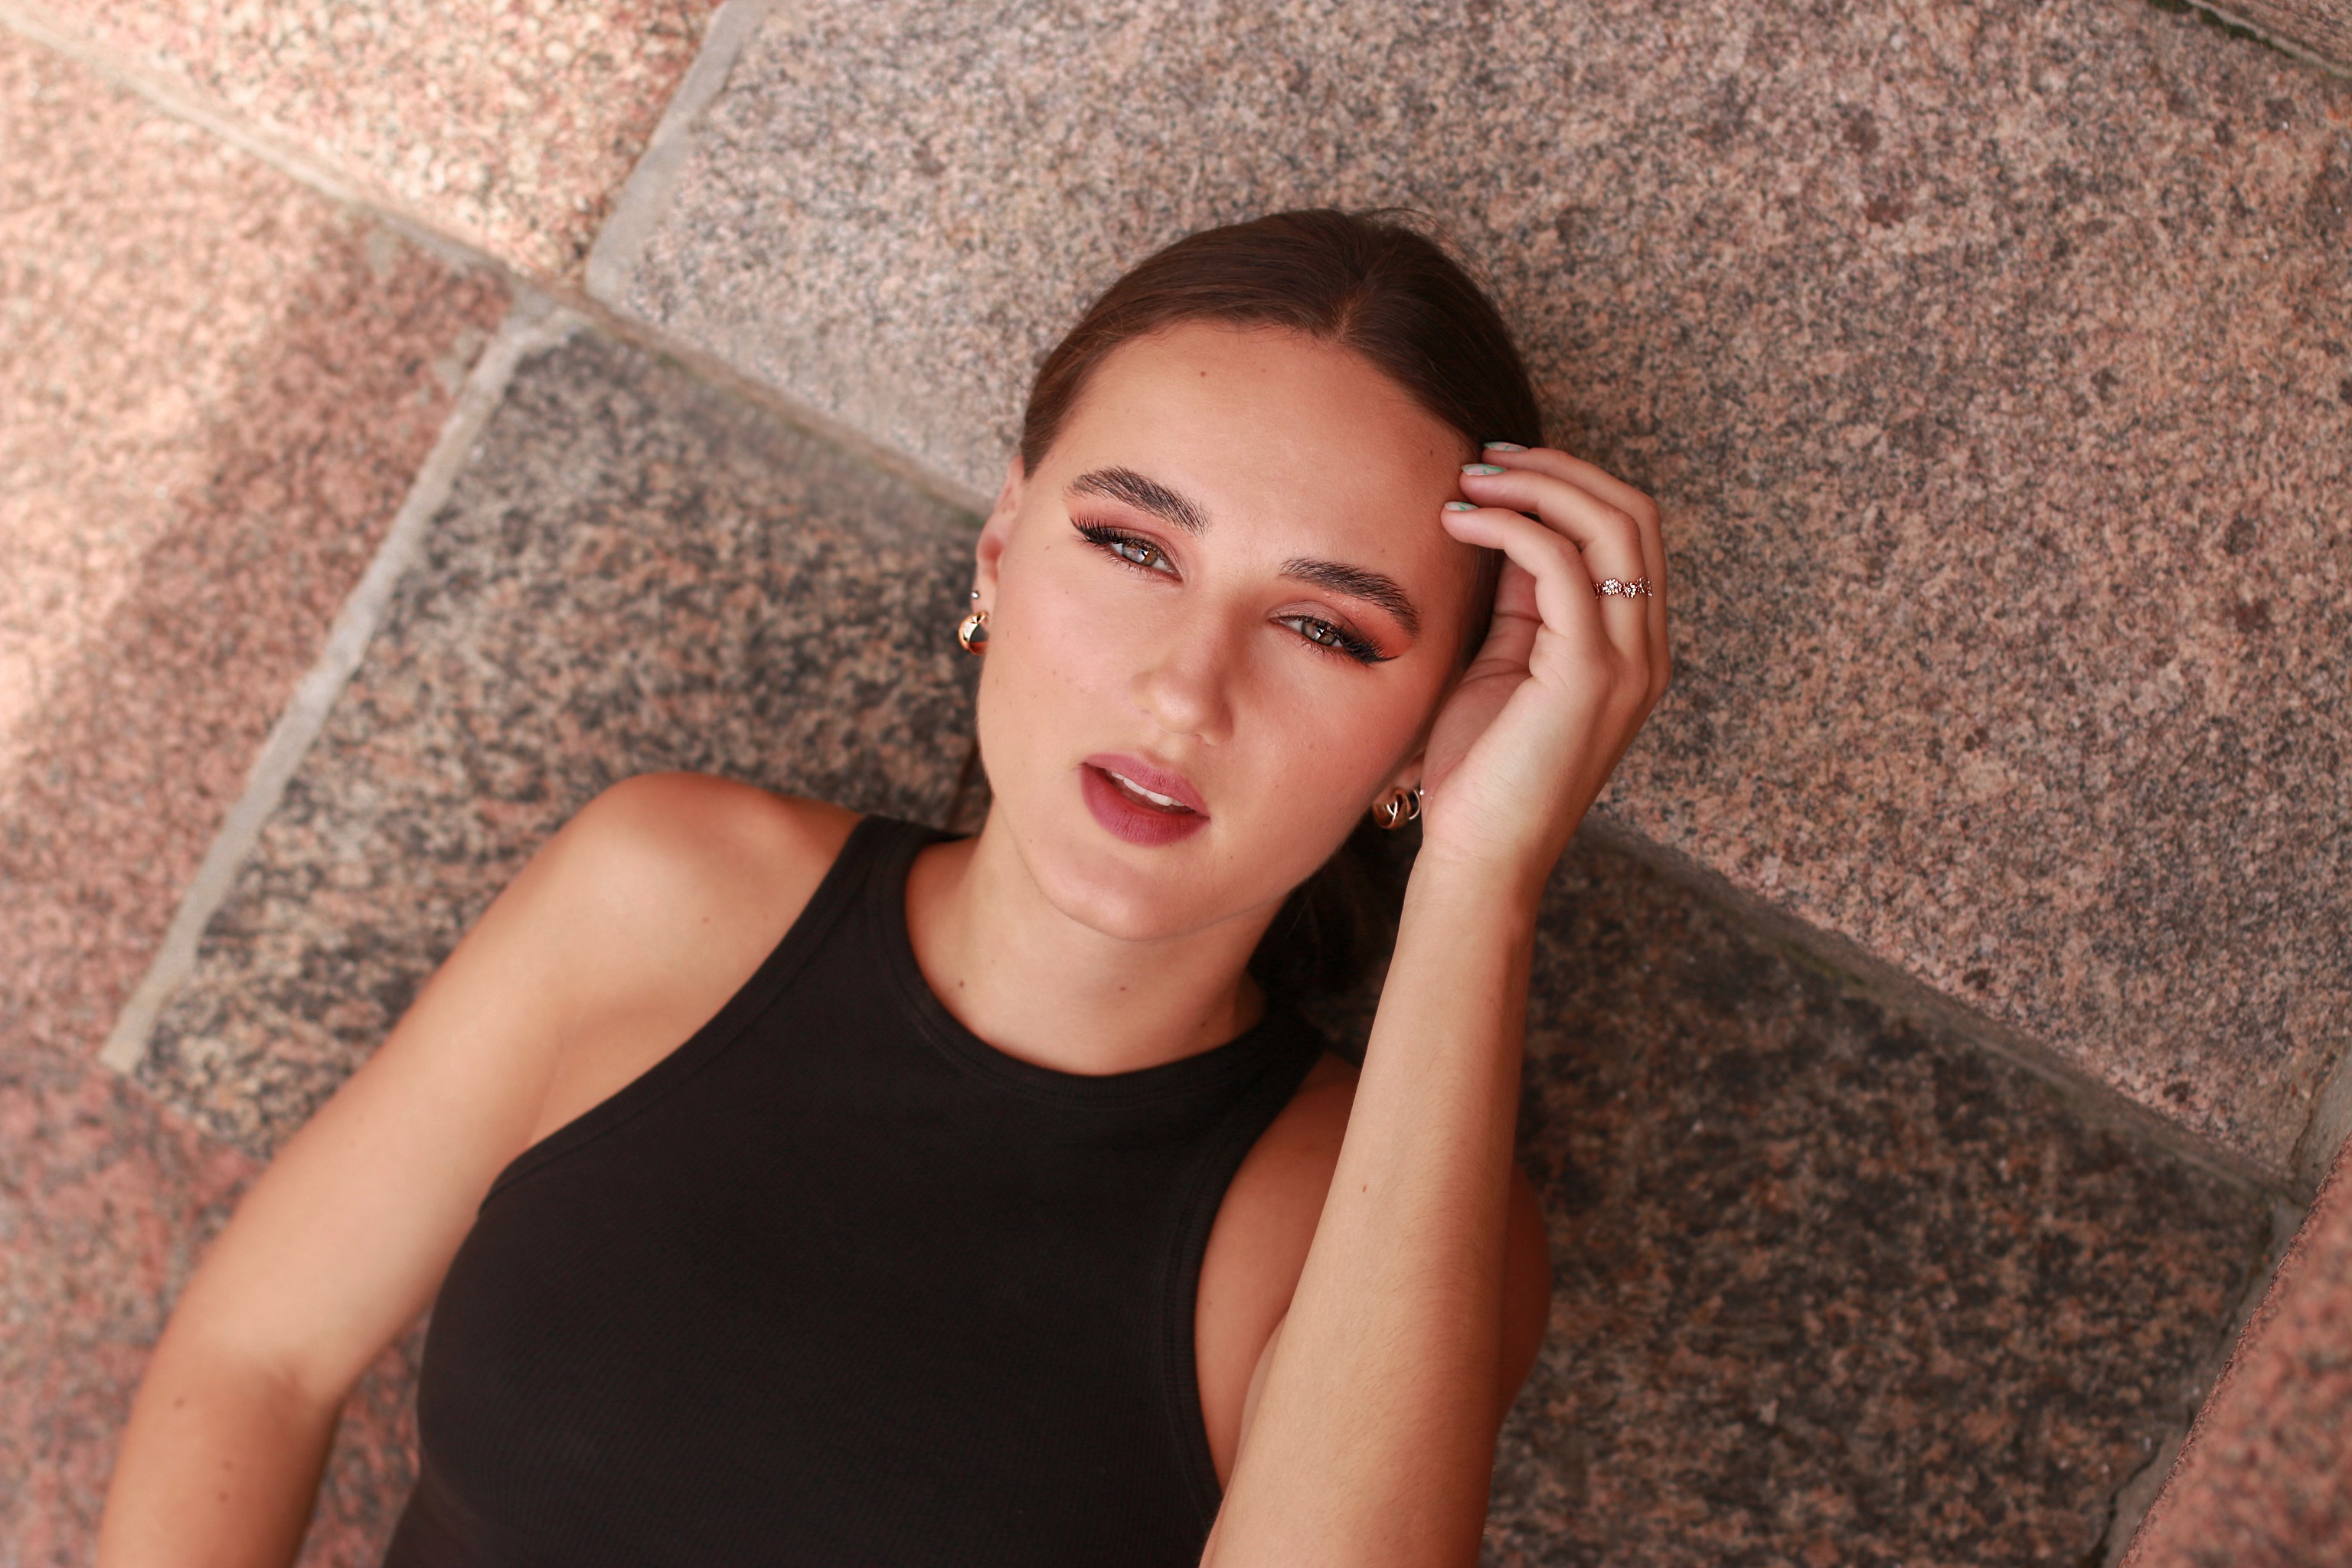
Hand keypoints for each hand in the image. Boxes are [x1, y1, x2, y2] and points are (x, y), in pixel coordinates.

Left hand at [1415, 444, 1668, 886]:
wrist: (1480, 857)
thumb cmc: (1480, 770)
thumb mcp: (1505, 665)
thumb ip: (1521, 602)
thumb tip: (1503, 526)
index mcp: (1633, 647)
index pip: (1629, 530)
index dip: (1571, 482)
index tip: (1500, 466)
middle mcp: (1645, 650)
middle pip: (1633, 512)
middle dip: (1560, 468)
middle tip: (1485, 457)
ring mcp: (1626, 662)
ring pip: (1610, 525)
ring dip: (1535, 486)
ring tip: (1467, 480)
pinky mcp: (1588, 675)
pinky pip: (1563, 566)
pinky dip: (1511, 527)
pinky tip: (1461, 521)